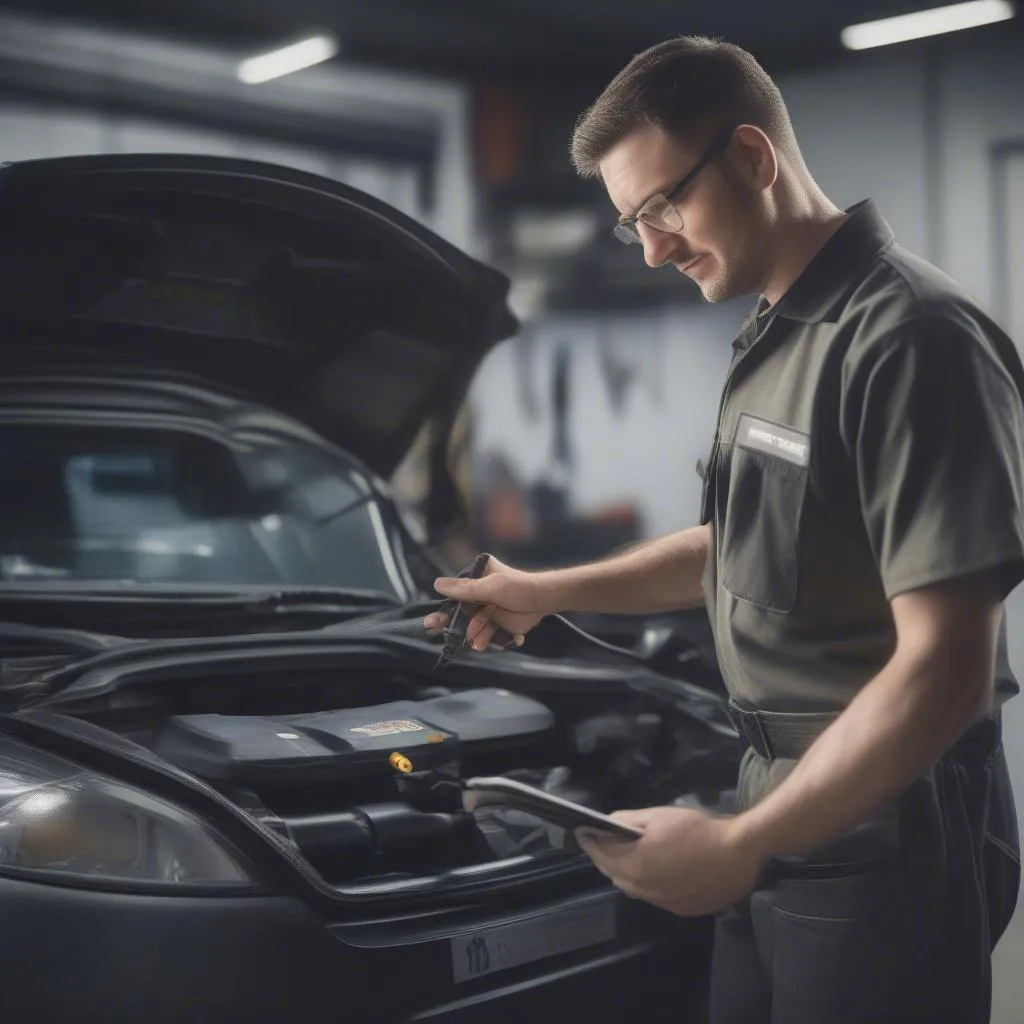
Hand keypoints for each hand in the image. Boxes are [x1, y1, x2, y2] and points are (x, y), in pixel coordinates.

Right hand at [423, 555, 549, 650]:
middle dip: (451, 624)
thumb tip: (437, 584)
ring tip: (472, 643)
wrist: (544, 601)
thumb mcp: (492, 587)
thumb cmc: (519, 587)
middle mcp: (478, 594)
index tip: (432, 621)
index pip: (455, 594)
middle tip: (434, 632)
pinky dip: (482, 640)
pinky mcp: (495, 624)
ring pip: (470, 626)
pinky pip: (483, 634)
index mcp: (476, 578)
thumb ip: (466, 589)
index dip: (444, 608)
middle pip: (459, 612)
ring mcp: (486, 610)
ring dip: (469, 635)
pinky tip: (482, 644)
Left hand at [575, 807, 761, 916]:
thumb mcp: (657, 816)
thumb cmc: (696, 830)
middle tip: (604, 840)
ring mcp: (662, 903)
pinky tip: (659, 869)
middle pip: (613, 874)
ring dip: (625, 871)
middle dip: (605, 857)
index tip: (582, 833)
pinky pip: (654, 896)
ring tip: (629, 854)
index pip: (599, 855)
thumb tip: (605, 824)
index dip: (589, 842)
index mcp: (633, 866)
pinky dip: (648, 883)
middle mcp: (643, 890)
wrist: (738, 854)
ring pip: (633, 888)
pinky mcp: (680, 910)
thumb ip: (627, 821)